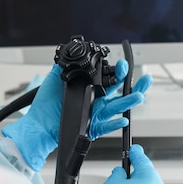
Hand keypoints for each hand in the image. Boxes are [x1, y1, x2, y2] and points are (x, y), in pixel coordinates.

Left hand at [2, 60, 150, 170]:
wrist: (38, 125)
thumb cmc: (45, 107)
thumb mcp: (53, 81)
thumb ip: (62, 68)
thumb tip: (66, 54)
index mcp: (89, 91)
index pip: (109, 80)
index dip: (118, 73)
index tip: (124, 65)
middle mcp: (95, 103)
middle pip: (118, 94)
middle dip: (132, 86)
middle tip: (145, 79)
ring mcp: (94, 116)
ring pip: (115, 109)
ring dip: (127, 102)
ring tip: (138, 96)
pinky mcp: (90, 129)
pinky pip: (105, 128)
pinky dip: (114, 124)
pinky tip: (122, 120)